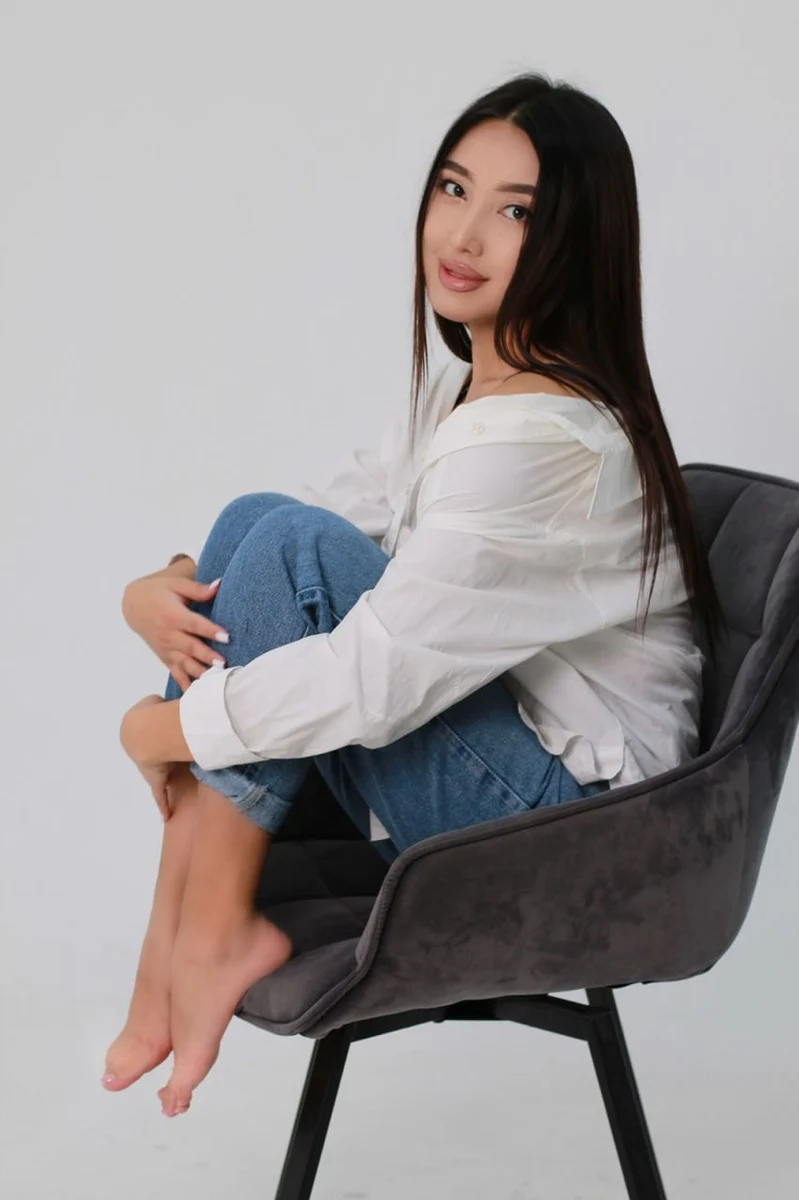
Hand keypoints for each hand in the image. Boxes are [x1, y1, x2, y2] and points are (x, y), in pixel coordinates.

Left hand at [121, 695, 177, 820]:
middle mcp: (140, 752)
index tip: (164, 737)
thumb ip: (163, 706)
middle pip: (152, 756)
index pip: (148, 734)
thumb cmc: (152, 715)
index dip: (156, 735)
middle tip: (170, 758)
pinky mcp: (155, 780)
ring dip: (163, 778)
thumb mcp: (156, 702)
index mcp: (138, 732)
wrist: (145, 732)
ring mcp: (148, 767)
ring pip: (156, 774)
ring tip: (175, 782)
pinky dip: (163, 804)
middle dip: (158, 757)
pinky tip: (166, 815)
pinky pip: (160, 795)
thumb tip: (169, 708)